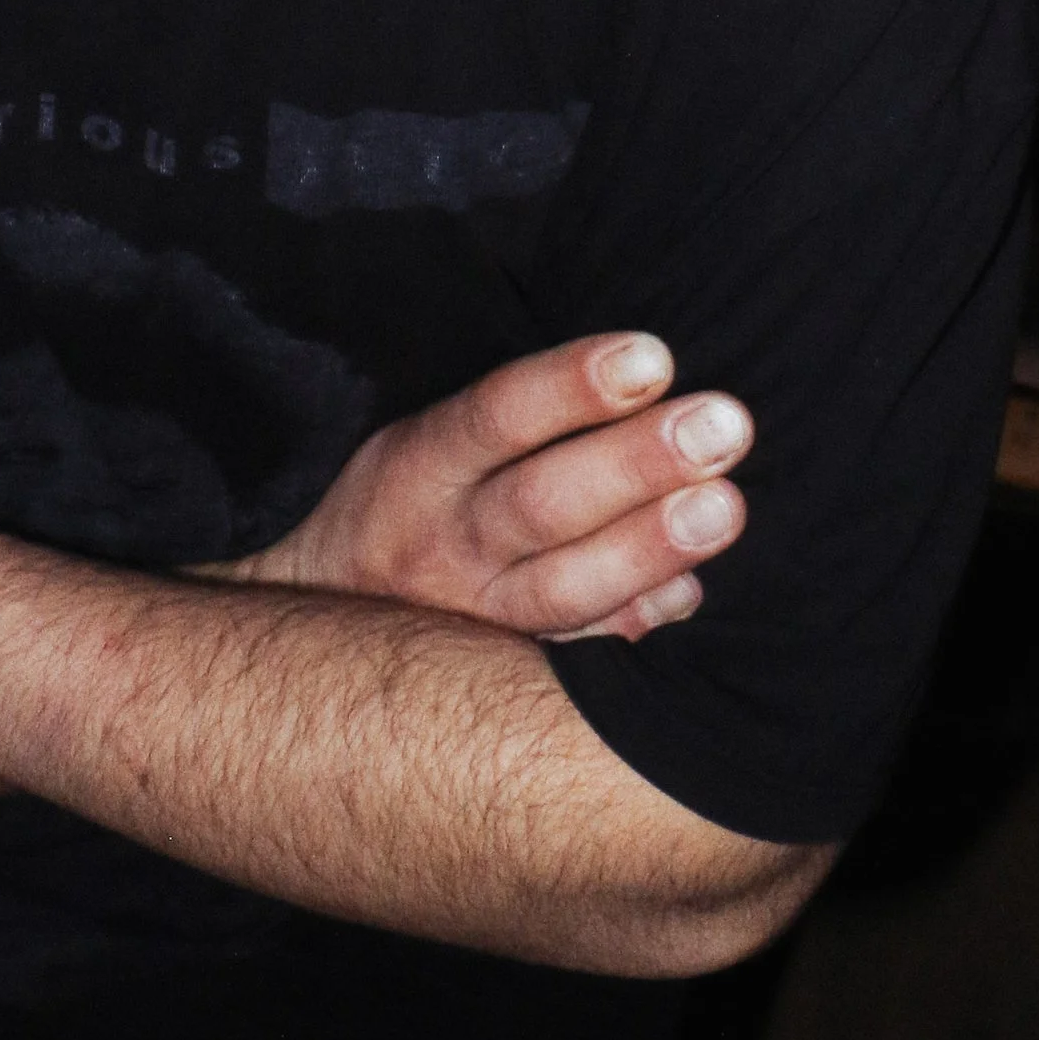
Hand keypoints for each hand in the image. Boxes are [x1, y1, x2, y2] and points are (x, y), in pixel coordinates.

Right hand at [232, 332, 749, 642]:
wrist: (312, 646)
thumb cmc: (404, 514)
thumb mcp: (422, 449)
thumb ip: (511, 423)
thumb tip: (643, 379)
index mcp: (415, 469)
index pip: (494, 417)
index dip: (572, 387)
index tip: (654, 356)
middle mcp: (440, 549)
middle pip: (541, 504)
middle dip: (636, 462)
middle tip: (725, 425)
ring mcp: (470, 625)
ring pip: (564, 590)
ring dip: (650, 547)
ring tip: (725, 508)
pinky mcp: (496, 683)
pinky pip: (576, 661)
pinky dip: (634, 625)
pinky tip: (689, 594)